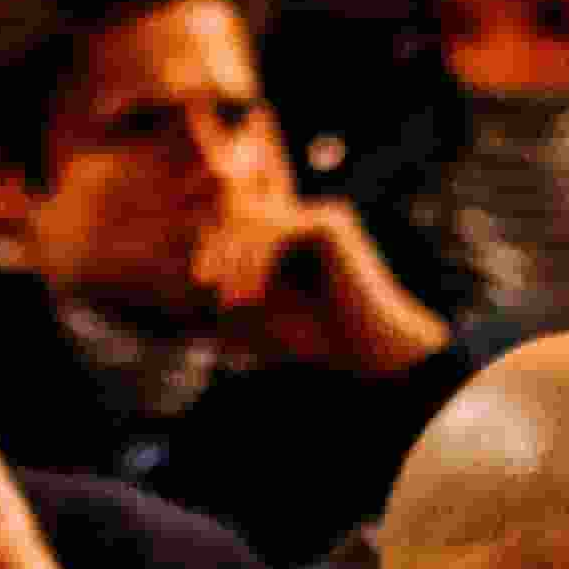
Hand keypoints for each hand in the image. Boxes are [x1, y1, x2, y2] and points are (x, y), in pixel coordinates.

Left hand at [203, 199, 450, 380]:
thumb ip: (232, 287)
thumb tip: (194, 272)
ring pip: (254, 222)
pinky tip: (250, 297)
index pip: (242, 221)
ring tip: (230, 300)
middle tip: (203, 281)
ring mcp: (320, 215)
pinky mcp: (328, 224)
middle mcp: (308, 218)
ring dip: (235, 262)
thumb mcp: (263, 314)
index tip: (202, 279)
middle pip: (242, 215)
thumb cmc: (321, 341)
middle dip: (219, 248)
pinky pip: (275, 232)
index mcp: (295, 236)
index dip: (217, 243)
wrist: (374, 353)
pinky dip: (257, 266)